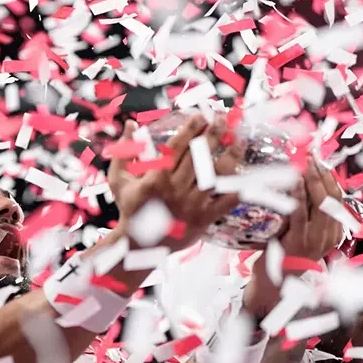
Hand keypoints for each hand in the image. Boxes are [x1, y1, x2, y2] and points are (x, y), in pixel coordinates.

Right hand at [108, 114, 246, 251]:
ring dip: (230, 156)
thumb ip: (125, 150)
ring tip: (238, 140)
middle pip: (199, 156)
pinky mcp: (203, 219)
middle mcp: (175, 189)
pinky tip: (244, 173)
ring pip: (216, 176)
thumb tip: (130, 124)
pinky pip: (225, 202)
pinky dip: (236, 188)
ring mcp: (191, 205)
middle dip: (214, 134)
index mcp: (155, 178)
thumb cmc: (130, 208)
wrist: (140, 245)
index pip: (177, 147)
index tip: (201, 116)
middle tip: (224, 119)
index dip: (191, 129)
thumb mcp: (119, 179)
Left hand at [246, 159, 343, 314]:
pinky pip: (301, 214)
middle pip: (332, 198)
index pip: (337, 199)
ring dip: (313, 181)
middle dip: (323, 174)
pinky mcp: (299, 241)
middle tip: (312, 156)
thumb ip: (302, 216)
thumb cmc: (282, 257)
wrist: (275, 287)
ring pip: (321, 204)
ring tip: (306, 164)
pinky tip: (295, 183)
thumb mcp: (297, 234)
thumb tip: (297, 186)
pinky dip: (299, 196)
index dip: (329, 178)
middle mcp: (329, 235)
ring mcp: (316, 239)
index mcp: (332, 231)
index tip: (320, 161)